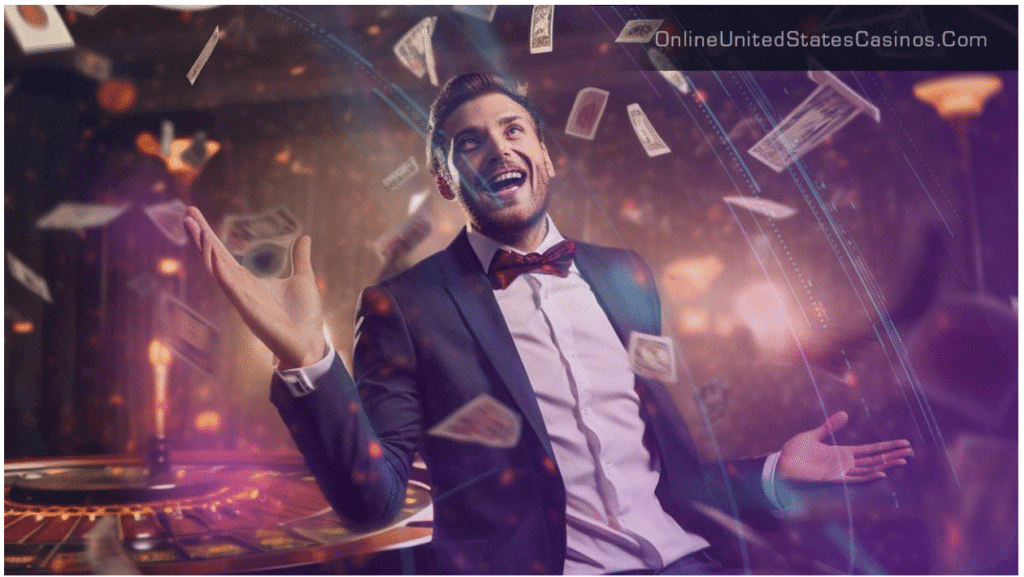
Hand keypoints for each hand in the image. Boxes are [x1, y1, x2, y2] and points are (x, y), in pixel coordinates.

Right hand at [183, 206, 325, 369]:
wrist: (310, 343)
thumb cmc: (305, 317)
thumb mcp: (303, 278)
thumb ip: (300, 257)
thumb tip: (304, 237)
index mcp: (250, 281)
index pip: (224, 254)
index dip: (210, 236)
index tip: (197, 216)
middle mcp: (240, 288)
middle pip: (214, 258)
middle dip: (201, 236)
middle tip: (186, 212)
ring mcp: (241, 297)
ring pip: (216, 268)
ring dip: (204, 247)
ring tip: (192, 225)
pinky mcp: (246, 307)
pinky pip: (228, 284)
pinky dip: (218, 267)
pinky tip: (210, 250)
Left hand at [777, 411, 912, 482]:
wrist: (780, 465)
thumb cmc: (794, 453)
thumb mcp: (813, 436)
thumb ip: (829, 427)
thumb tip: (845, 414)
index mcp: (843, 453)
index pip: (871, 450)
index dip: (887, 447)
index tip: (903, 443)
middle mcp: (845, 464)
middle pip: (875, 459)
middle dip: (892, 455)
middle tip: (911, 451)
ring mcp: (841, 473)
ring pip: (870, 470)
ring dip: (886, 466)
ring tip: (903, 460)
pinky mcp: (834, 480)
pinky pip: (855, 480)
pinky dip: (869, 477)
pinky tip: (882, 473)